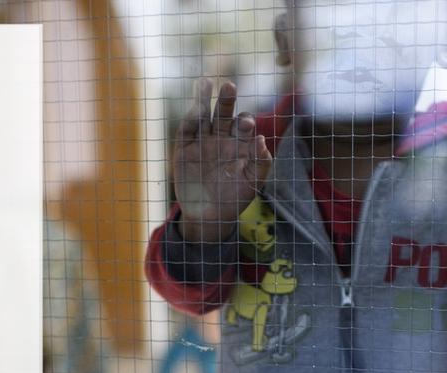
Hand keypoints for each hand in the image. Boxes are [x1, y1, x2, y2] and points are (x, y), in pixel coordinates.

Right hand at [173, 77, 272, 243]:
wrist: (209, 216)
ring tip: (205, 82)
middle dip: (226, 100)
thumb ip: (260, 163)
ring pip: (203, 115)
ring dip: (203, 98)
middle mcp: (220, 137)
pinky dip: (190, 119)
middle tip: (229, 86)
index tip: (247, 124)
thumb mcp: (253, 183)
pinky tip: (195, 107)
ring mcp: (201, 141)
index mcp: (239, 143)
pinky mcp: (183, 148)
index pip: (244, 125)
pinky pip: (187, 130)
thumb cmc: (235, 198)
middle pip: (224, 113)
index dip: (245, 122)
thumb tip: (262, 142)